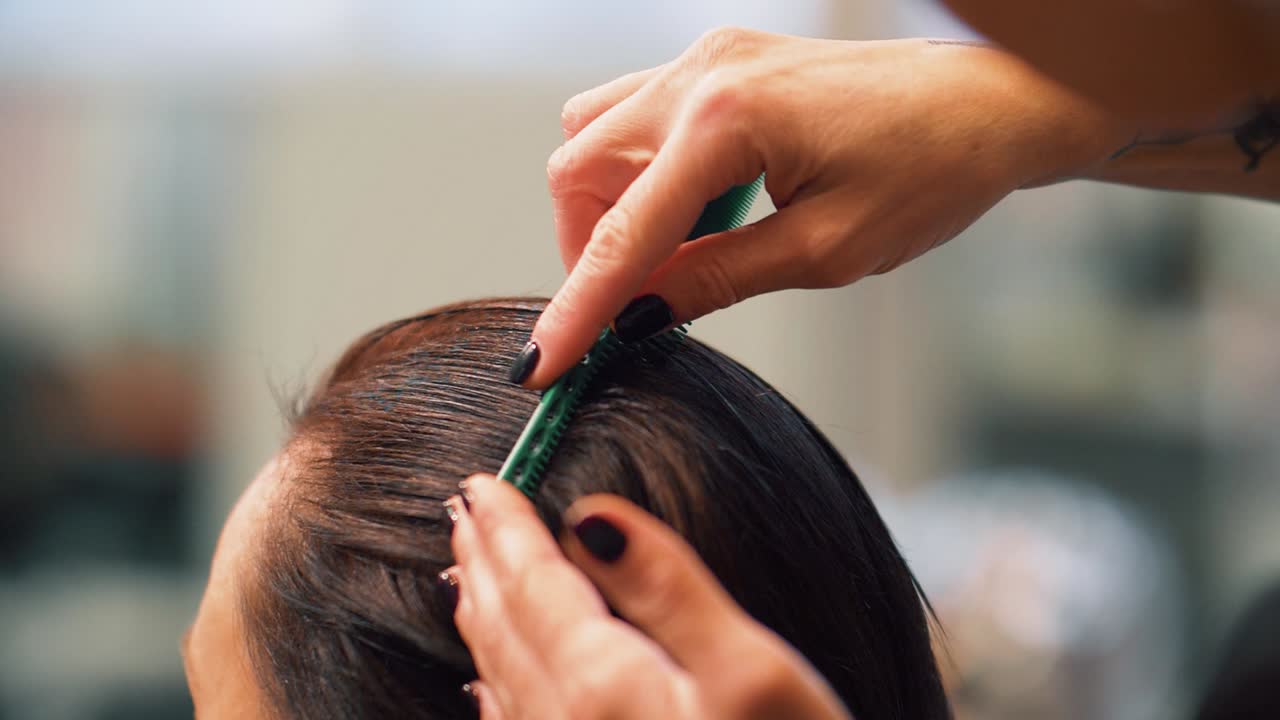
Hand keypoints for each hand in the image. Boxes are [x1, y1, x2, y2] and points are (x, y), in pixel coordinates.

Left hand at [443, 473, 850, 719]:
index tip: (481, 483)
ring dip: (482, 620)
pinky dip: (497, 690)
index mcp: (603, 685)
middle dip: (483, 563)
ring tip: (466, 577)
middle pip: (506, 628)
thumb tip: (591, 516)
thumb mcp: (752, 674)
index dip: (508, 527)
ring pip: (502, 679)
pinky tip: (489, 689)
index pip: (536, 584)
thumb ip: (668, 590)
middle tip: (463, 510)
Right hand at [519, 30, 1127, 386]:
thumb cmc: (931, 173)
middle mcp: (701, 74)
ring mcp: (708, 57)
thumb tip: (637, 315)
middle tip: (633, 305)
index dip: (574, 309)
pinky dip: (637, 169)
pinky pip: (636, 111)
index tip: (537, 366)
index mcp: (727, 122)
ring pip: (595, 131)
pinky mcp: (721, 60)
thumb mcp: (823, 252)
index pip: (621, 232)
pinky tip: (691, 206)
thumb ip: (715, 278)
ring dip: (606, 203)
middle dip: (587, 247)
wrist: (992, 105)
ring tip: (670, 253)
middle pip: (578, 166)